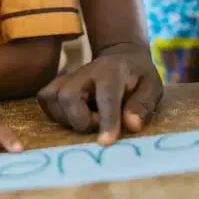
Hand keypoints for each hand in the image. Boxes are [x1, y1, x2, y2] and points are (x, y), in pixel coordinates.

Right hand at [37, 43, 162, 144]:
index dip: (106, 119)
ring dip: (70, 120)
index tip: (106, 142)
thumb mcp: (152, 87)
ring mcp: (67, 77)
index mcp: (111, 71)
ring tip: (90, 118)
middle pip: (69, 97)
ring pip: (54, 100)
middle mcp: (85, 72)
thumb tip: (131, 126)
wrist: (121, 57)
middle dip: (81, 121)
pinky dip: (56, 114)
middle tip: (99, 124)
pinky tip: (73, 115)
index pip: (106, 95)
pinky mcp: (56, 84)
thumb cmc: (138, 76)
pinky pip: (46, 101)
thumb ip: (143, 105)